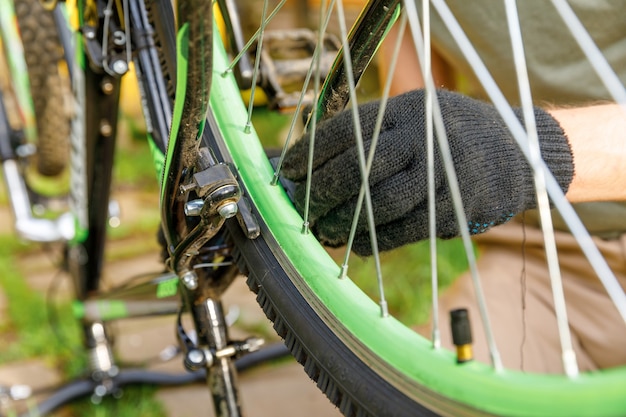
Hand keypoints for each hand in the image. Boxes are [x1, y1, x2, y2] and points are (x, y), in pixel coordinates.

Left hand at [281, 89, 573, 255]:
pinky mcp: (451, 211)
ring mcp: (439, 177)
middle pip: (357, 168)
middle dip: (321, 190)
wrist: (521, 153)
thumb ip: (376, 130)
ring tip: (322, 229)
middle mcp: (423, 140)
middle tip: (302, 205)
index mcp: (408, 110)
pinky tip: (352, 243)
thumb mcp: (419, 113)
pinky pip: (401, 231)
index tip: (288, 169)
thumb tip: (317, 159)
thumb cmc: (453, 135)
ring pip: (377, 204)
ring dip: (342, 220)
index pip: (347, 130)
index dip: (311, 151)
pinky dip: (371, 239)